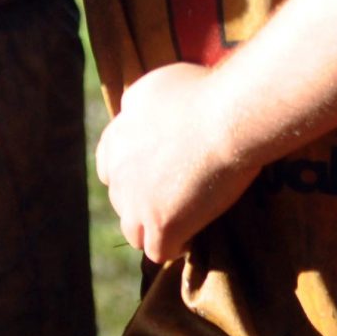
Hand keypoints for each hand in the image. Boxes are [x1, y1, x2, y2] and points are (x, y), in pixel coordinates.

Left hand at [96, 62, 257, 263]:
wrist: (228, 117)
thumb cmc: (203, 92)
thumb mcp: (157, 84)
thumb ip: (138, 105)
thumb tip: (133, 110)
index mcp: (116, 139)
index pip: (108, 166)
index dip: (133, 172)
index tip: (157, 172)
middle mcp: (119, 172)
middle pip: (121, 200)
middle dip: (142, 201)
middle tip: (175, 196)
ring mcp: (137, 204)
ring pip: (134, 231)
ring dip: (153, 229)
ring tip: (181, 222)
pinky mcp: (161, 226)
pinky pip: (159, 250)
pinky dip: (175, 245)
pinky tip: (191, 238)